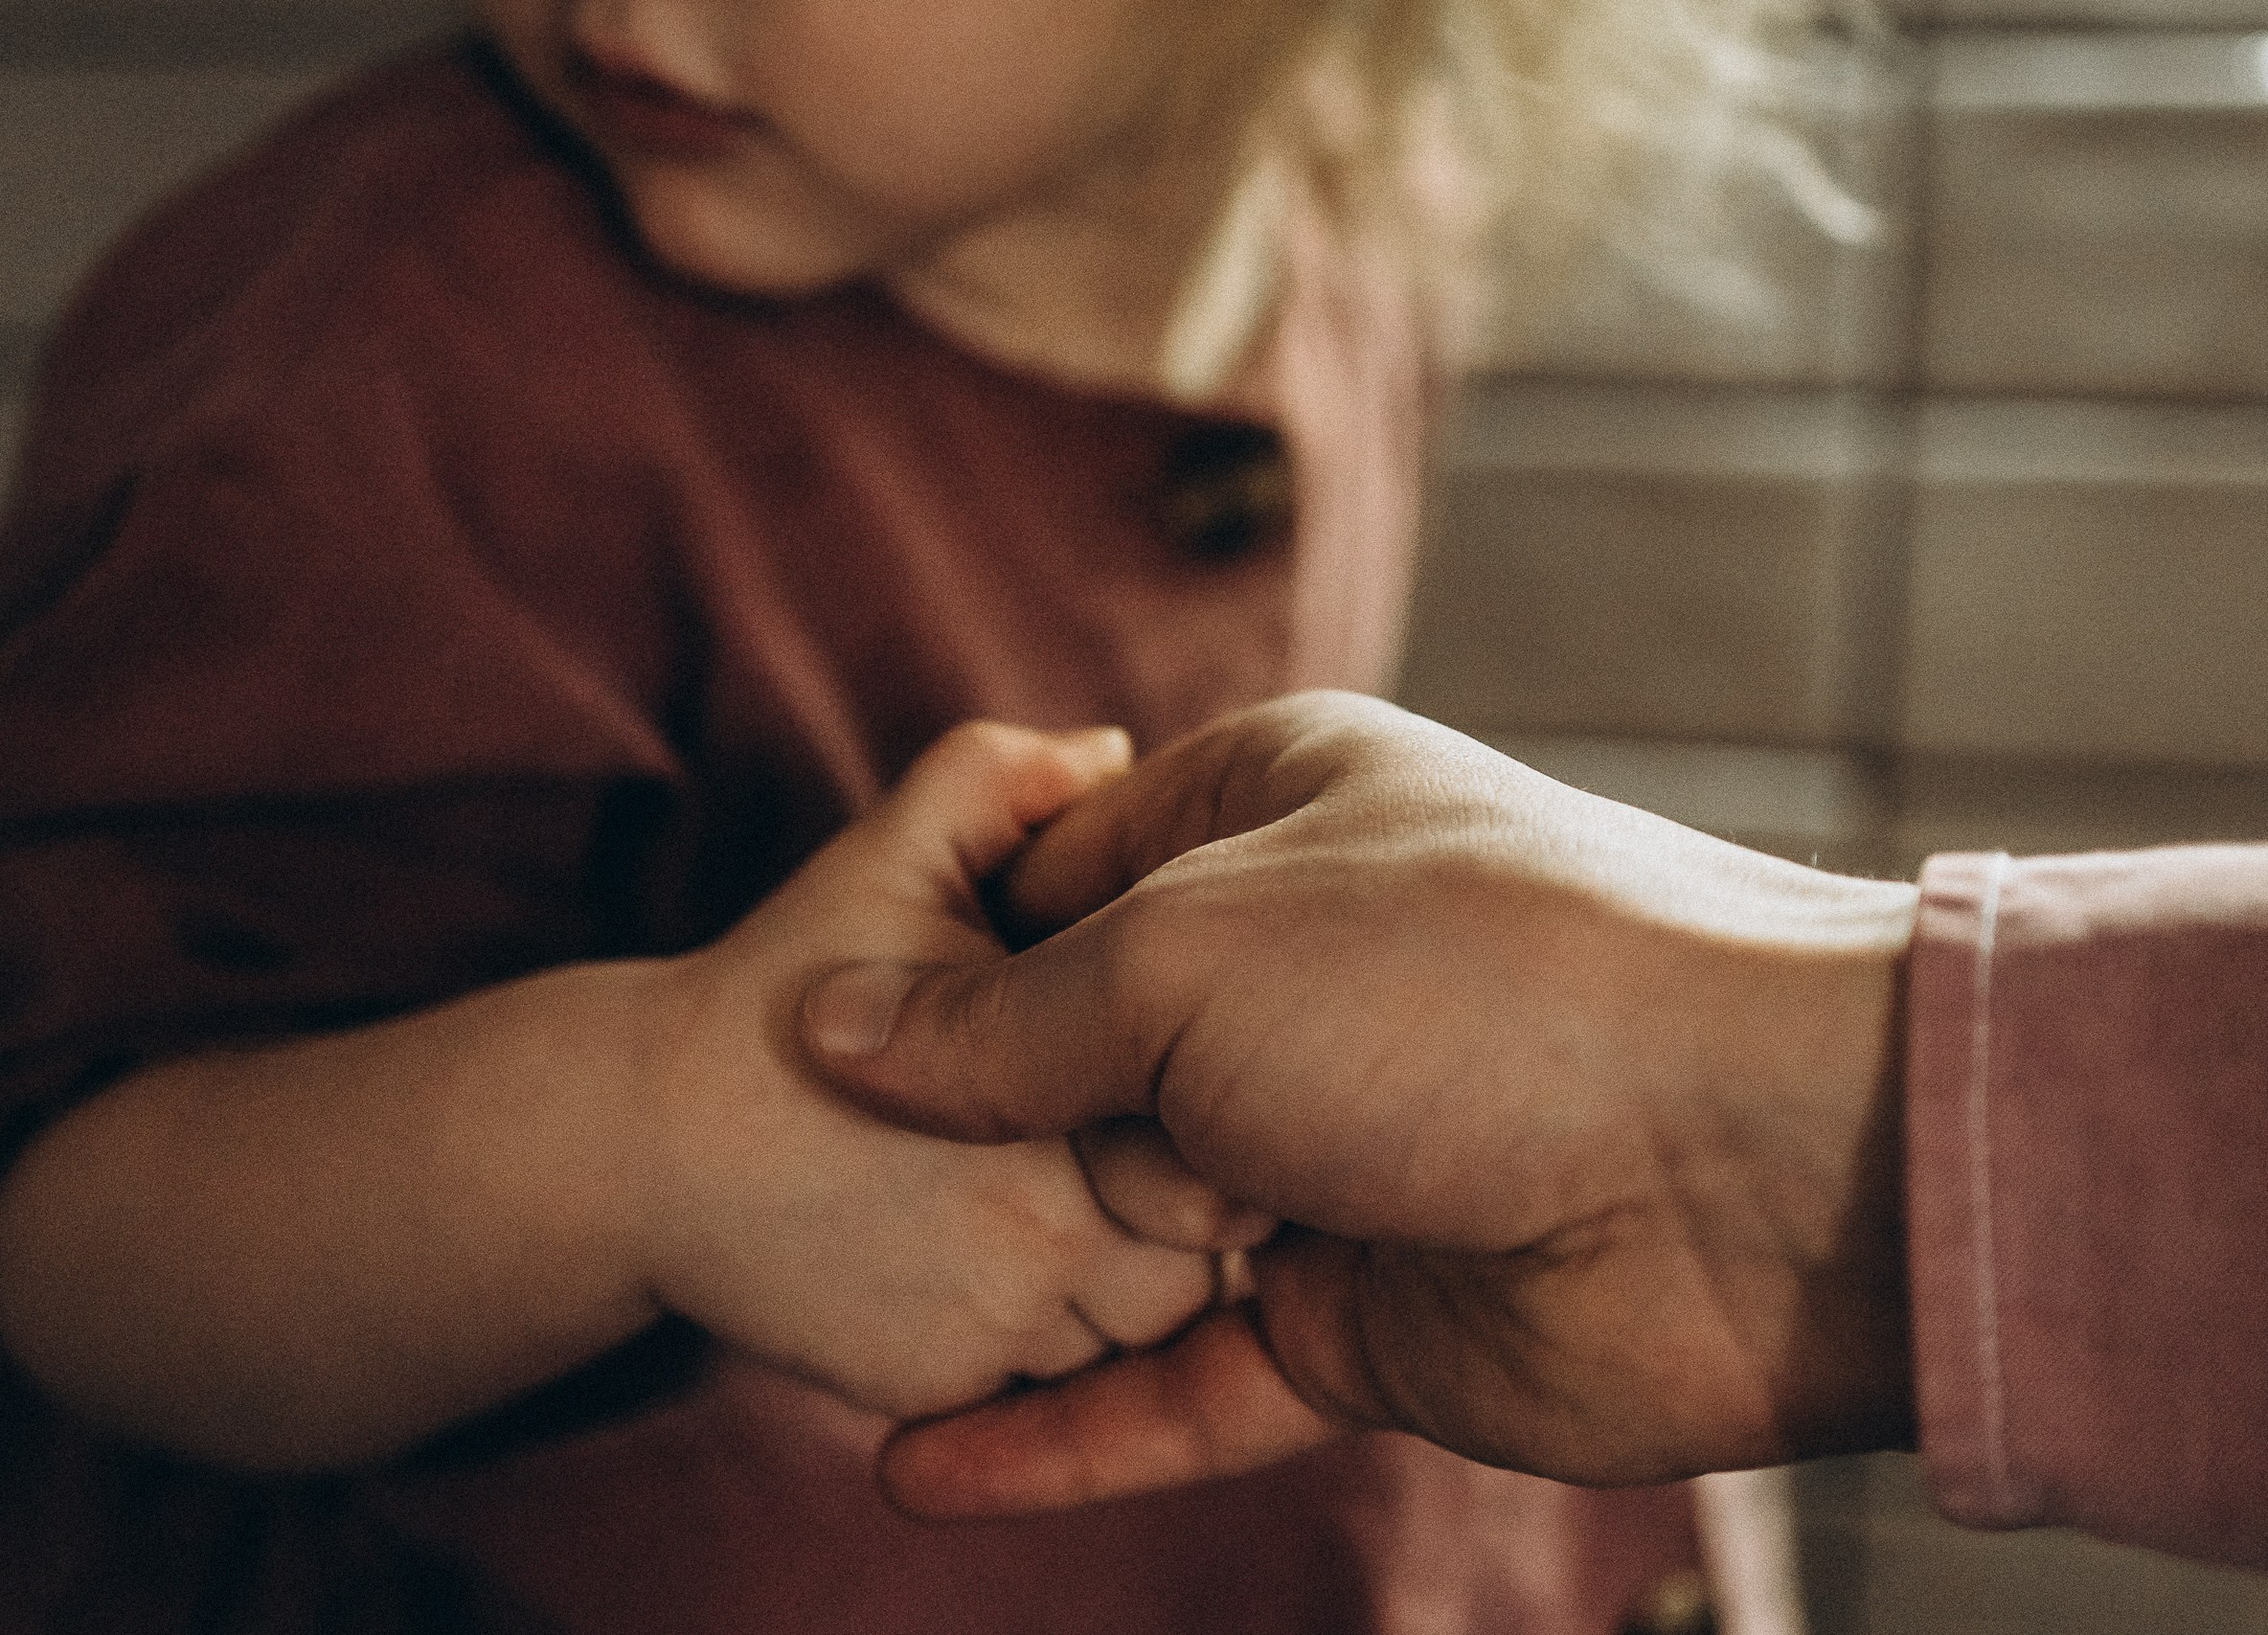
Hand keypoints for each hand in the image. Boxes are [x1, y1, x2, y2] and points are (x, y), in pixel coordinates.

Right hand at [635, 722, 1220, 1418]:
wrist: (627, 1146)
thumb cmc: (776, 985)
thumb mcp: (903, 844)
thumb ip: (1008, 784)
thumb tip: (1107, 754)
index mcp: (1079, 1056)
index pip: (1207, 1097)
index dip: (1180, 1081)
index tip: (1137, 1059)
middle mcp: (1061, 1206)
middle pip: (1198, 1232)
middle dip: (1169, 1199)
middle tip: (1082, 1141)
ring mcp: (1003, 1317)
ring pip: (1137, 1325)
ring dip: (1111, 1285)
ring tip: (1015, 1202)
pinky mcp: (946, 1395)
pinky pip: (1051, 1397)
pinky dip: (1039, 1356)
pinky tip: (968, 1268)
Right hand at [800, 692, 1920, 1514]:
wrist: (1752, 1165)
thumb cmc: (1468, 981)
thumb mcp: (1188, 955)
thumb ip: (1004, 1018)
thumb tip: (837, 1036)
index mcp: (1260, 820)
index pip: (1046, 887)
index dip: (938, 963)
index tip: (816, 1041)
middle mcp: (1287, 981)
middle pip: (1068, 1075)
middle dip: (979, 1141)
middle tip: (871, 1193)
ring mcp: (1324, 1159)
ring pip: (1119, 1242)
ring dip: (1010, 1292)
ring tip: (861, 1335)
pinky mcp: (1356, 1318)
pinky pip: (1182, 1387)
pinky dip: (1064, 1434)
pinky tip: (924, 1467)